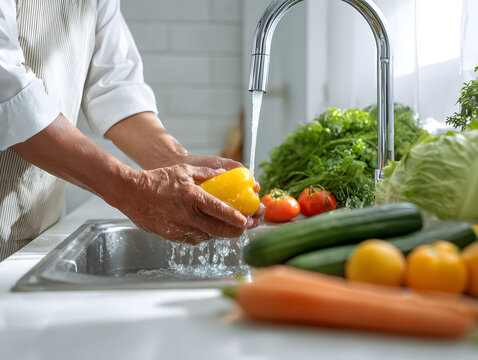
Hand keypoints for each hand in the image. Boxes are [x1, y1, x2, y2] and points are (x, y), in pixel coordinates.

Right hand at [119, 164, 249, 243]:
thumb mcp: (184, 171)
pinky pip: (193, 238)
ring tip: (227, 228)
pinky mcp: (171, 236)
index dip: (235, 217)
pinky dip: (203, 235)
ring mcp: (179, 228)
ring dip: (219, 233)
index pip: (219, 210)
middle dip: (234, 230)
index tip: (246, 221)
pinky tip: (207, 229)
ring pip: (207, 236)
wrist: (131, 193)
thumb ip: (206, 173)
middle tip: (243, 228)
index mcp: (192, 197)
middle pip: (218, 229)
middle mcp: (187, 215)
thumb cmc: (157, 180)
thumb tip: (224, 174)